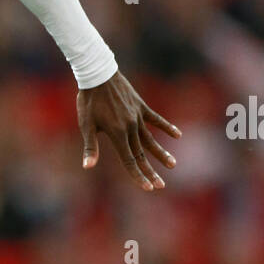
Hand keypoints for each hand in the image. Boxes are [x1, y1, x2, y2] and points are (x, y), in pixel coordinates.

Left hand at [78, 71, 180, 190]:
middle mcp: (130, 127)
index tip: (148, 188)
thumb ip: (90, 147)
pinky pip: (156, 119)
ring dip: (161, 153)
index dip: (138, 175)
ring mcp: (137, 116)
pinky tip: (177, 135)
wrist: (98, 74)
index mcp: (117, 134)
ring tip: (172, 165)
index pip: (129, 160)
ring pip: (151, 139)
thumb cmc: (89, 102)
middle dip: (151, 171)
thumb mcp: (86, 125)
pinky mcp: (141, 106)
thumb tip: (88, 167)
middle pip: (141, 154)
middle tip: (161, 185)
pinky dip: (166, 127)